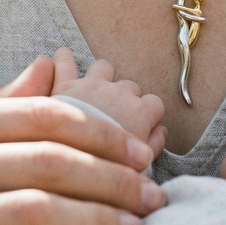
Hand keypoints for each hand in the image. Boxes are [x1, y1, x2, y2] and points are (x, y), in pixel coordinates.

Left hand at [52, 47, 166, 153]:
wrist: (75, 160)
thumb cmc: (111, 166)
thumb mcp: (141, 164)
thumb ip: (155, 143)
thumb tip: (163, 131)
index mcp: (140, 112)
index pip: (155, 104)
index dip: (150, 115)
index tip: (143, 125)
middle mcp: (119, 93)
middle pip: (130, 86)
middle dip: (125, 98)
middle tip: (115, 116)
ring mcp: (92, 85)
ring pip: (104, 67)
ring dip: (101, 75)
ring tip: (94, 88)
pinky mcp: (66, 85)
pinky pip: (65, 63)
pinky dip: (64, 59)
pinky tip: (63, 58)